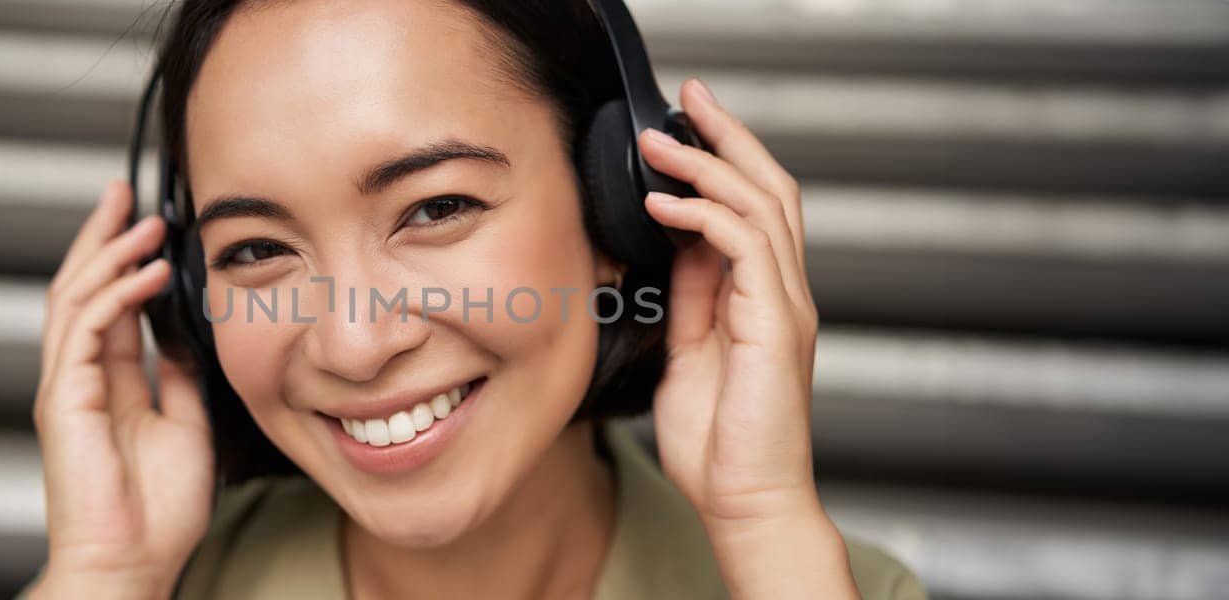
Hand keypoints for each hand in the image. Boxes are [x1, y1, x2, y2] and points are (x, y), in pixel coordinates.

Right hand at [29, 182, 214, 598]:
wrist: (131, 564)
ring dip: (109, 252)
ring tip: (142, 218)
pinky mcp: (64, 399)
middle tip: (123, 192)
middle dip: (101, 237)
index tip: (146, 222)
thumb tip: (185, 335)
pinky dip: (117, 293)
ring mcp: (67, 387)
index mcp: (106, 385)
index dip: (122, 260)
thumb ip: (178, 378)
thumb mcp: (185, 427)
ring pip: (76, 298)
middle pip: (80, 288)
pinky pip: (87, 330)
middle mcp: (78, 379)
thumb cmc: (155, 513)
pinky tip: (148, 271)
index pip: (107, 304)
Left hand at [639, 80, 852, 596]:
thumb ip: (690, 300)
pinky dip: (704, 215)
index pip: (753, 209)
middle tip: (689, 98)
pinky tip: (664, 204)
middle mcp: (782, 294)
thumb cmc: (720, 446)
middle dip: (728, 137)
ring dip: (708, 164)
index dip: (722, 162)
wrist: (745, 502)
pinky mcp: (775, 324)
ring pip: (761, 205)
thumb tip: (675, 248)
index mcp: (762, 300)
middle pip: (769, 188)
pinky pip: (745, 246)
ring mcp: (785, 306)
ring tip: (659, 141)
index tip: (682, 129)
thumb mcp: (690, 354)